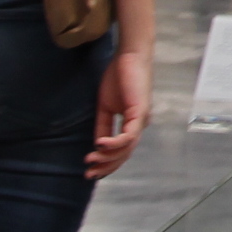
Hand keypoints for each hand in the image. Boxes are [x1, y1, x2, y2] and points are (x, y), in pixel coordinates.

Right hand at [87, 50, 152, 178]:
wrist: (129, 56)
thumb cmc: (118, 77)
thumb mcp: (106, 107)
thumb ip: (104, 126)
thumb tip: (97, 145)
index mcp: (132, 124)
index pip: (121, 151)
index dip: (106, 163)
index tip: (90, 170)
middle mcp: (139, 125)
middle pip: (124, 154)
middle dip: (106, 166)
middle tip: (90, 174)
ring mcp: (141, 120)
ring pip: (127, 149)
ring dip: (108, 157)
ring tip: (91, 160)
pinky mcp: (140, 113)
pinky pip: (128, 135)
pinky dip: (114, 143)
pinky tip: (100, 145)